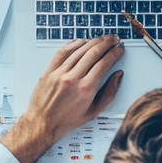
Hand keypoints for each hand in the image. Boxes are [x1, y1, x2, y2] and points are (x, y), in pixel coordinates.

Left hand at [1, 36, 124, 162]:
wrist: (42, 123)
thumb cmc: (66, 120)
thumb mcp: (94, 112)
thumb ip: (109, 93)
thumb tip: (118, 76)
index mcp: (86, 89)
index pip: (104, 63)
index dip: (115, 53)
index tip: (120, 49)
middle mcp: (72, 79)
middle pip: (93, 53)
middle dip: (107, 43)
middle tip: (114, 39)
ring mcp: (59, 73)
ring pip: (79, 50)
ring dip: (93, 41)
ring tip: (101, 39)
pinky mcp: (49, 71)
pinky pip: (62, 52)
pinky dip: (74, 44)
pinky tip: (81, 41)